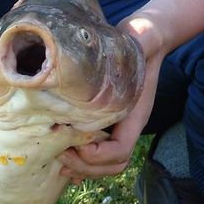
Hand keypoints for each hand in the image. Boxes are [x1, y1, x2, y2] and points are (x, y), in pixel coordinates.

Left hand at [59, 14, 166, 183]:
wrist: (144, 43)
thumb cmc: (140, 41)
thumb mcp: (140, 39)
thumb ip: (137, 40)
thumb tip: (134, 34)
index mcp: (135, 115)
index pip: (121, 150)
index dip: (98, 154)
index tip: (75, 142)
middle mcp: (127, 127)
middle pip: (113, 165)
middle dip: (86, 166)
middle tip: (60, 154)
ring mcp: (118, 129)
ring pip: (105, 166)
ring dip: (82, 169)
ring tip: (60, 162)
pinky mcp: (107, 127)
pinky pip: (97, 158)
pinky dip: (82, 165)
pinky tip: (64, 163)